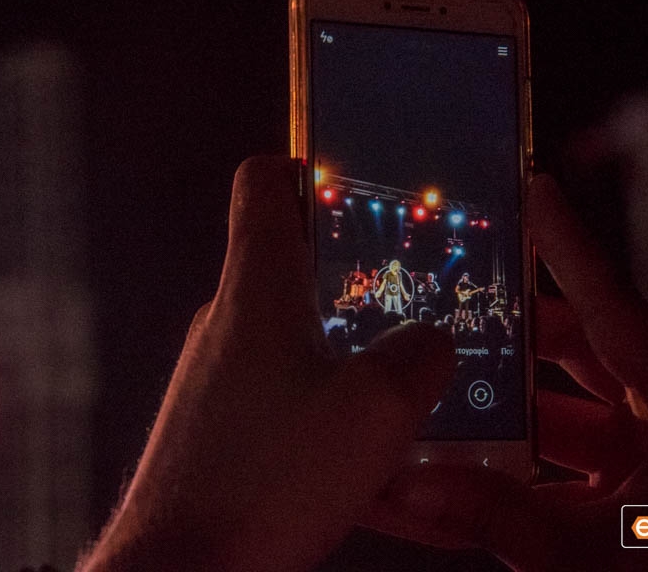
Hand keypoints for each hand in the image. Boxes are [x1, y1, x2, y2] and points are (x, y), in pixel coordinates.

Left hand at [79, 157, 453, 571]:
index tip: (356, 186)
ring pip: (299, 350)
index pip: (265, 184)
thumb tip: (430, 341)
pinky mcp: (218, 433)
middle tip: (418, 303)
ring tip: (415, 401)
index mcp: (257, 291)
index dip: (309, 167)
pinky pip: (287, 409)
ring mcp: (217, 381)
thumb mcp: (376, 409)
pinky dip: (332, 425)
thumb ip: (419, 357)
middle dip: (359, 284)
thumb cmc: (268, 479)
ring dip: (355, 368)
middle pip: (294, 269)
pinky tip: (382, 474)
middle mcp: (227, 324)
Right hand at [366, 175, 647, 570]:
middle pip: (583, 352)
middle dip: (516, 331)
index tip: (535, 188)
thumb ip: (501, 520)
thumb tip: (408, 482)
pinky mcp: (632, 501)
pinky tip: (465, 466)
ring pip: (565, 410)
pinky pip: (564, 462)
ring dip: (508, 406)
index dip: (571, 247)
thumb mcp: (592, 565)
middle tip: (456, 301)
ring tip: (443, 385)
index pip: (613, 311)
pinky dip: (517, 461)